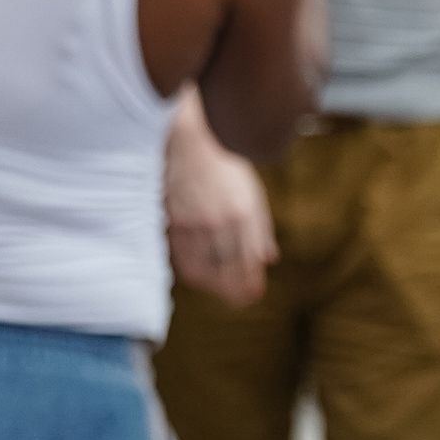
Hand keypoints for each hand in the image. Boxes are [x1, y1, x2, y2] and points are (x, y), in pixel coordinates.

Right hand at [164, 115, 277, 306]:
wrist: (192, 138)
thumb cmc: (225, 164)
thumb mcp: (252, 194)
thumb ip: (260, 229)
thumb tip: (268, 259)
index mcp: (243, 215)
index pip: (248, 263)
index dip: (250, 283)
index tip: (253, 296)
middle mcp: (218, 223)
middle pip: (226, 271)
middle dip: (233, 291)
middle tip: (238, 301)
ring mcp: (192, 222)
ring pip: (201, 268)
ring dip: (211, 285)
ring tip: (219, 290)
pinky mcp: (171, 219)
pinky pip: (180, 255)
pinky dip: (190, 269)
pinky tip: (197, 274)